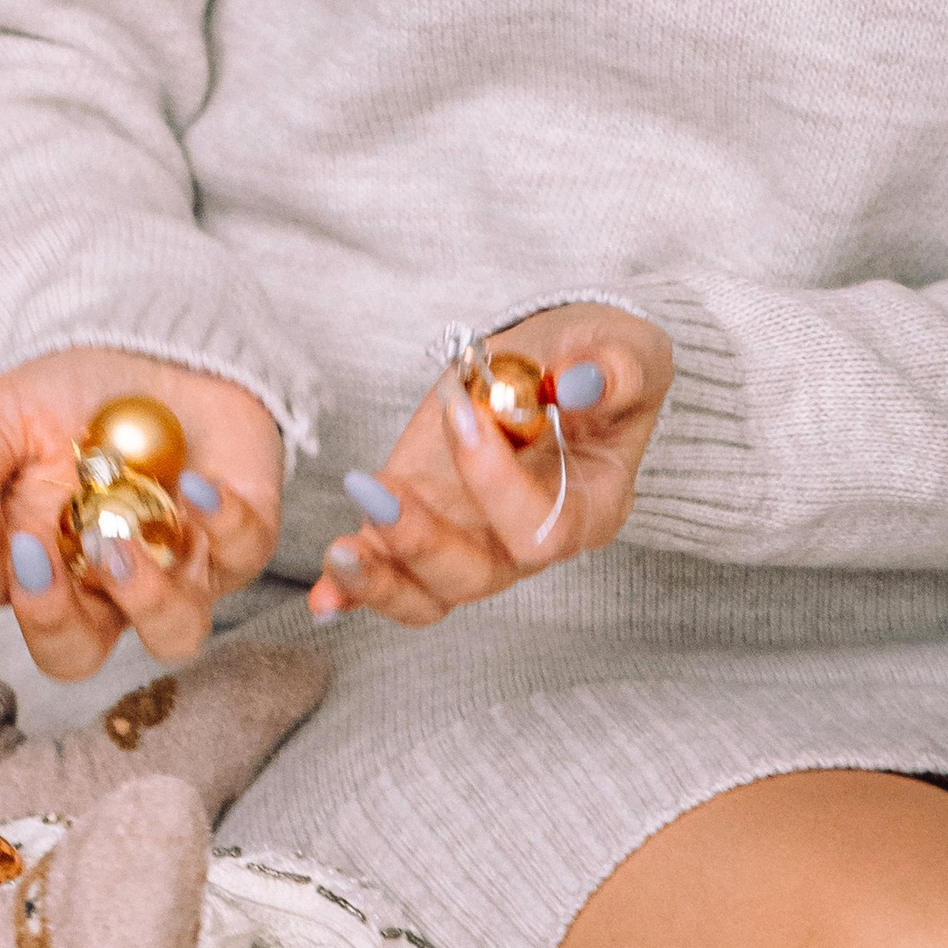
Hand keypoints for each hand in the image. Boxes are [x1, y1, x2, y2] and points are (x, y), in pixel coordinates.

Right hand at [0, 348, 283, 680]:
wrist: (156, 347)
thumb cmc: (72, 393)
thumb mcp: (1, 410)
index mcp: (36, 557)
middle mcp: (102, 583)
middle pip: (72, 652)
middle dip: (48, 617)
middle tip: (34, 553)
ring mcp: (176, 569)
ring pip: (172, 634)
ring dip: (143, 596)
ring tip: (117, 536)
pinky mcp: (240, 540)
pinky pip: (240, 555)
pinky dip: (220, 523)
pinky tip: (192, 481)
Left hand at [307, 304, 671, 626]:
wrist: (555, 359)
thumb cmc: (600, 362)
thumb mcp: (625, 350)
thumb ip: (615, 370)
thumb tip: (579, 383)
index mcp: (590, 506)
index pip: (544, 528)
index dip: (496, 483)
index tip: (463, 414)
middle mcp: (526, 538)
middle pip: (478, 576)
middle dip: (422, 543)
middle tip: (374, 487)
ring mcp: (472, 537)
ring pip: (429, 593)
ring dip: (380, 581)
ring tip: (338, 553)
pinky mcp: (424, 520)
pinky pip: (391, 572)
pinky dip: (352, 589)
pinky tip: (322, 597)